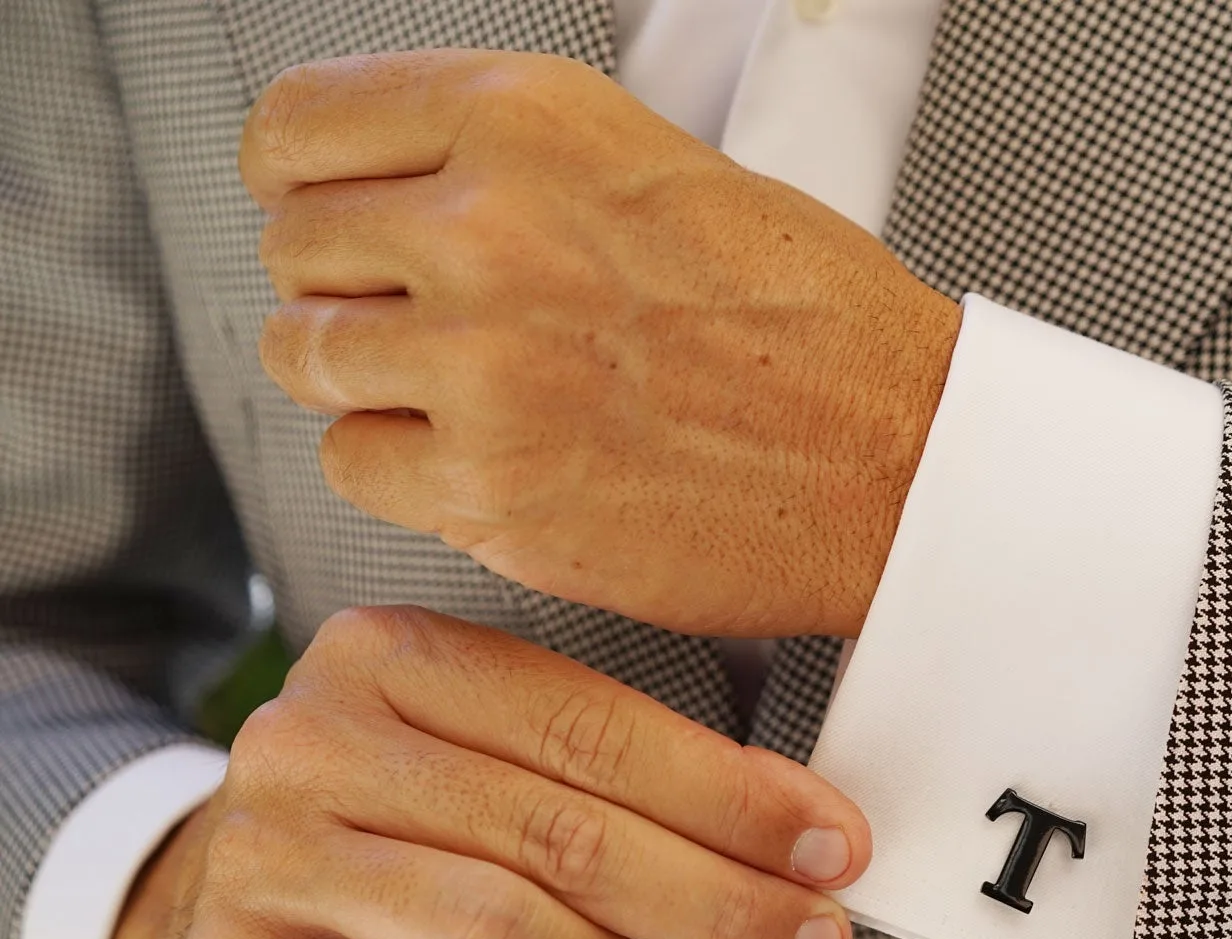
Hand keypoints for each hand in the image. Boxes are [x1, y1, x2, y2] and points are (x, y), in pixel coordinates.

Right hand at [106, 605, 868, 938]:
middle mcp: (316, 739)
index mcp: (394, 657)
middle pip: (565, 831)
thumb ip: (610, 771)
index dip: (731, 795)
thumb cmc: (399, 839)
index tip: (835, 848)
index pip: (594, 726)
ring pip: (505, 932)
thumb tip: (804, 830)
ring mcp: (266, 858)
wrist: (208, 935)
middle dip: (719, 897)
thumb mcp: (484, 763)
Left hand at [243, 50, 961, 638]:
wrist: (900, 459)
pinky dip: (406, 471)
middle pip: (293, 248)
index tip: (325, 212)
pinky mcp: (491, 487)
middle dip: (347, 289)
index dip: (303, 180)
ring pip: (307, 360)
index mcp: (528, 120)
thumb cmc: (814, 323)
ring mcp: (482, 365)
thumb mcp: (661, 168)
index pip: (297, 128)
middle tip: (429, 321)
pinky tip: (490, 458)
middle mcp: (489, 228)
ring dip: (368, 382)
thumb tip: (388, 190)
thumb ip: (510, 165)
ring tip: (467, 394)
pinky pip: (353, 466)